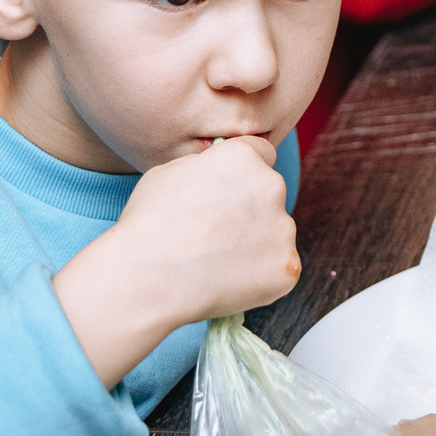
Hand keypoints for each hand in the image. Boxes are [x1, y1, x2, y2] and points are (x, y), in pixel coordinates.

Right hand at [49, 136, 297, 386]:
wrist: (147, 279)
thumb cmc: (148, 225)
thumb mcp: (168, 173)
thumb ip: (207, 167)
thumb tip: (219, 174)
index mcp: (243, 157)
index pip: (261, 154)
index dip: (242, 174)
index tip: (228, 193)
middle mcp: (271, 185)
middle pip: (269, 194)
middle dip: (250, 209)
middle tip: (216, 234)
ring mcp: (283, 228)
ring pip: (275, 232)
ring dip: (255, 243)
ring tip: (214, 261)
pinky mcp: (287, 267)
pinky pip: (279, 267)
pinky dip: (260, 276)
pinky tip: (227, 281)